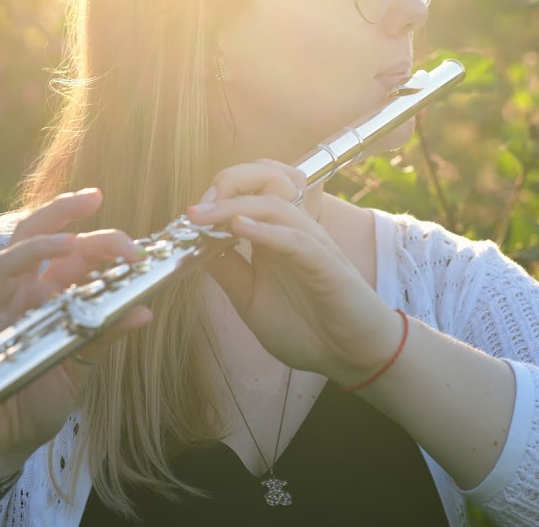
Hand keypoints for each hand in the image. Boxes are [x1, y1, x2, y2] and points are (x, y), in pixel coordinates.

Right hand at [0, 189, 151, 479]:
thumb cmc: (35, 400)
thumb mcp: (80, 364)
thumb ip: (106, 333)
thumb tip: (145, 310)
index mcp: (50, 295)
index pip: (75, 254)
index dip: (102, 239)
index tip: (135, 240)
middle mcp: (25, 290)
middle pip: (40, 232)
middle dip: (65, 209)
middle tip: (95, 196)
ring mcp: (3, 300)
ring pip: (18, 246)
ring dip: (49, 231)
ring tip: (78, 232)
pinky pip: (3, 276)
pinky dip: (30, 259)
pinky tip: (55, 255)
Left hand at [187, 161, 399, 385]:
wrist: (352, 357)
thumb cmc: (305, 327)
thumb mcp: (249, 298)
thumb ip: (226, 270)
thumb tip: (191, 247)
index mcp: (271, 234)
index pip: (245, 192)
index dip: (214, 195)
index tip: (186, 217)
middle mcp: (290, 229)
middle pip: (262, 180)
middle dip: (226, 184)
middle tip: (195, 209)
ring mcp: (310, 242)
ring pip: (274, 204)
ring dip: (234, 206)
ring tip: (203, 216)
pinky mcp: (326, 262)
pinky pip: (295, 238)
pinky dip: (266, 230)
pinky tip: (239, 229)